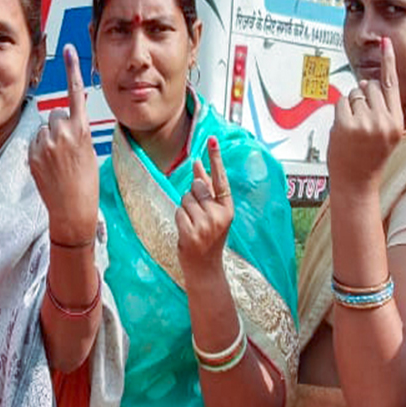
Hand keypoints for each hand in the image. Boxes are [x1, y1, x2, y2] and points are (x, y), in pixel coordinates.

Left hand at [28, 44, 99, 244]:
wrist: (72, 210)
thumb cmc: (85, 183)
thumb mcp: (88, 152)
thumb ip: (75, 132)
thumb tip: (58, 121)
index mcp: (81, 130)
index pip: (75, 93)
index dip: (72, 69)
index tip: (67, 47)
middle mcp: (62, 132)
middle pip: (56, 116)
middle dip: (59, 129)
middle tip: (68, 153)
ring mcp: (45, 143)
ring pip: (44, 130)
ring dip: (48, 141)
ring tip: (58, 163)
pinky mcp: (32, 153)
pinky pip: (34, 143)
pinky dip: (39, 152)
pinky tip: (48, 168)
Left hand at [174, 136, 233, 273]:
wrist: (205, 267)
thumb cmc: (209, 236)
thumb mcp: (213, 213)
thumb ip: (207, 189)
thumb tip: (198, 164)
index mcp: (227, 208)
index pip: (221, 179)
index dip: (216, 158)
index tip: (212, 139)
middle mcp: (219, 215)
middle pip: (196, 187)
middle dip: (192, 196)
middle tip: (197, 215)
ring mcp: (206, 224)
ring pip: (185, 199)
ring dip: (184, 209)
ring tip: (193, 224)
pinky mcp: (191, 232)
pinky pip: (178, 212)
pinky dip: (179, 219)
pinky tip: (186, 231)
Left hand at [326, 36, 403, 193]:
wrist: (357, 183)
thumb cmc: (368, 157)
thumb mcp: (385, 135)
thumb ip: (380, 110)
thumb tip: (364, 83)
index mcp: (397, 122)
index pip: (392, 85)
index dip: (388, 62)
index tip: (386, 42)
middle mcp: (384, 120)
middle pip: (369, 87)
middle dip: (362, 97)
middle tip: (361, 121)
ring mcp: (366, 123)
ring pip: (354, 94)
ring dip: (350, 106)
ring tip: (354, 130)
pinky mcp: (347, 125)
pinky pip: (340, 103)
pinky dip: (339, 113)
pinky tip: (343, 130)